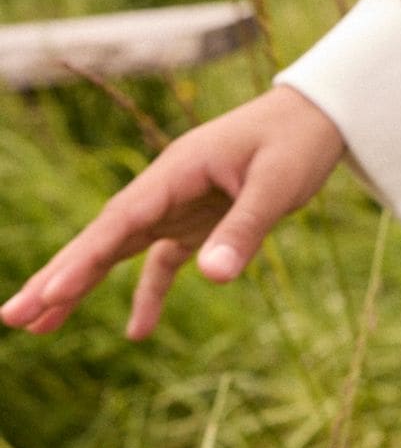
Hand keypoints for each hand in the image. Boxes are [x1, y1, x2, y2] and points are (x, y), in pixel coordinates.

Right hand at [1, 86, 347, 341]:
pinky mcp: (197, 220)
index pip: (119, 221)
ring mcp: (178, 205)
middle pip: (102, 237)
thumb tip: (212, 278)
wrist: (321, 114)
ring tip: (40, 326)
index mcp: (176, 171)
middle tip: (13, 317)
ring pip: (119, 250)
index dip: (83, 258)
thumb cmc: (299, 141)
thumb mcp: (278, 185)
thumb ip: (244, 229)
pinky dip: (148, 294)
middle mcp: (166, 188)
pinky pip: (161, 261)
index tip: (48, 291)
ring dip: (81, 284)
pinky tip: (137, 333)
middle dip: (58, 276)